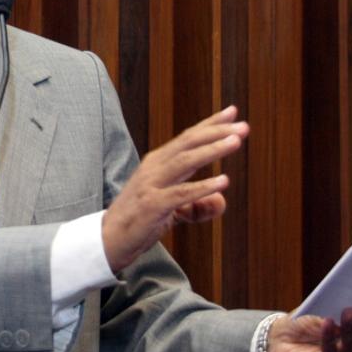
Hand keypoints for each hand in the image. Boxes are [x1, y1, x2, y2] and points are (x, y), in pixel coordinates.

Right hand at [101, 106, 248, 272]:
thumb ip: (196, 205)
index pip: (187, 138)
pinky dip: (202, 186)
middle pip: (188, 143)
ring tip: (235, 142)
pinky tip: (223, 181)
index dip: (210, 124)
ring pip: (185, 161)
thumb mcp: (172, 211)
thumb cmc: (139, 220)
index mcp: (157, 163)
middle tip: (242, 127)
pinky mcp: (152, 206)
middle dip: (216, 132)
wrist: (108, 239)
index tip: (232, 112)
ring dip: (212, 150)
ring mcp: (151, 185)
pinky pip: (181, 194)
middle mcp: (154, 168)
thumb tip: (222, 201)